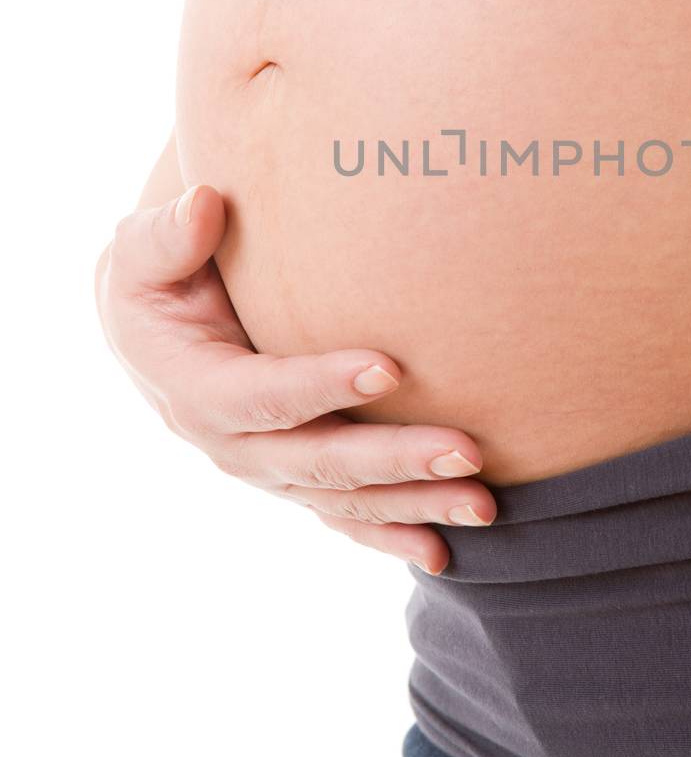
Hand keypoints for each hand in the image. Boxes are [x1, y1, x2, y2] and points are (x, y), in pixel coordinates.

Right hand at [94, 184, 496, 574]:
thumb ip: (168, 235)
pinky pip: (344, 518)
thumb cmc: (158, 276)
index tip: (390, 367)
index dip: (321, 387)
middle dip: (394, 460)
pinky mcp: (294, 480)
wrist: (155, 330)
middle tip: (466, 451)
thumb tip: (205, 202)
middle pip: (317, 462)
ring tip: (483, 505)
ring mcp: (266, 471)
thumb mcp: (143, 253)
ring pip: (343, 499)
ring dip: (414, 504)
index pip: (263, 395)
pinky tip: (443, 554)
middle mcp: (230, 446)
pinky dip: (392, 537)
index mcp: (194, 390)